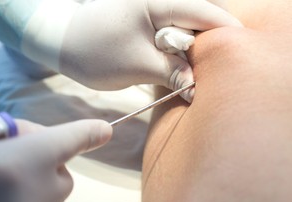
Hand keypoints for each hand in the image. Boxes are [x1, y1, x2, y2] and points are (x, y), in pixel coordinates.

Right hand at [0, 118, 111, 201]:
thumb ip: (9, 131)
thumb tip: (38, 138)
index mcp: (22, 163)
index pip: (70, 141)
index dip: (88, 133)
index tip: (105, 130)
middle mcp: (39, 198)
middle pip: (61, 172)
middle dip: (43, 164)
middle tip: (8, 167)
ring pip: (53, 198)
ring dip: (35, 189)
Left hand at [59, 0, 241, 94]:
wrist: (65, 46)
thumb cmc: (96, 53)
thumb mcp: (138, 66)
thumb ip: (173, 73)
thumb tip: (198, 87)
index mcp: (159, 2)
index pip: (207, 14)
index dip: (227, 37)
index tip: (240, 61)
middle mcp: (161, 1)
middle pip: (201, 23)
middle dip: (208, 50)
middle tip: (211, 77)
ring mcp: (155, 13)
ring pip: (188, 33)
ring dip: (192, 56)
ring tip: (192, 78)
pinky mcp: (149, 25)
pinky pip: (173, 38)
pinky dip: (178, 56)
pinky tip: (178, 72)